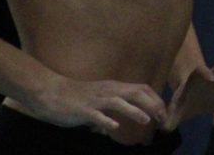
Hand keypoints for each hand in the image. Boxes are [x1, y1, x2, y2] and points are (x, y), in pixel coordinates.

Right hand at [25, 74, 166, 140]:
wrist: (49, 91)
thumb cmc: (72, 97)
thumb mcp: (94, 102)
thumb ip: (105, 113)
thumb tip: (110, 127)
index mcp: (113, 87)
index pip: (140, 88)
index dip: (154, 98)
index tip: (163, 110)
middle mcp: (107, 90)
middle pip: (135, 92)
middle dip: (151, 104)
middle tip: (162, 117)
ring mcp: (95, 100)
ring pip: (118, 102)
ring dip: (134, 111)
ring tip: (146, 120)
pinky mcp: (82, 109)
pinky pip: (96, 115)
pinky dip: (106, 120)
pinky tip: (114, 127)